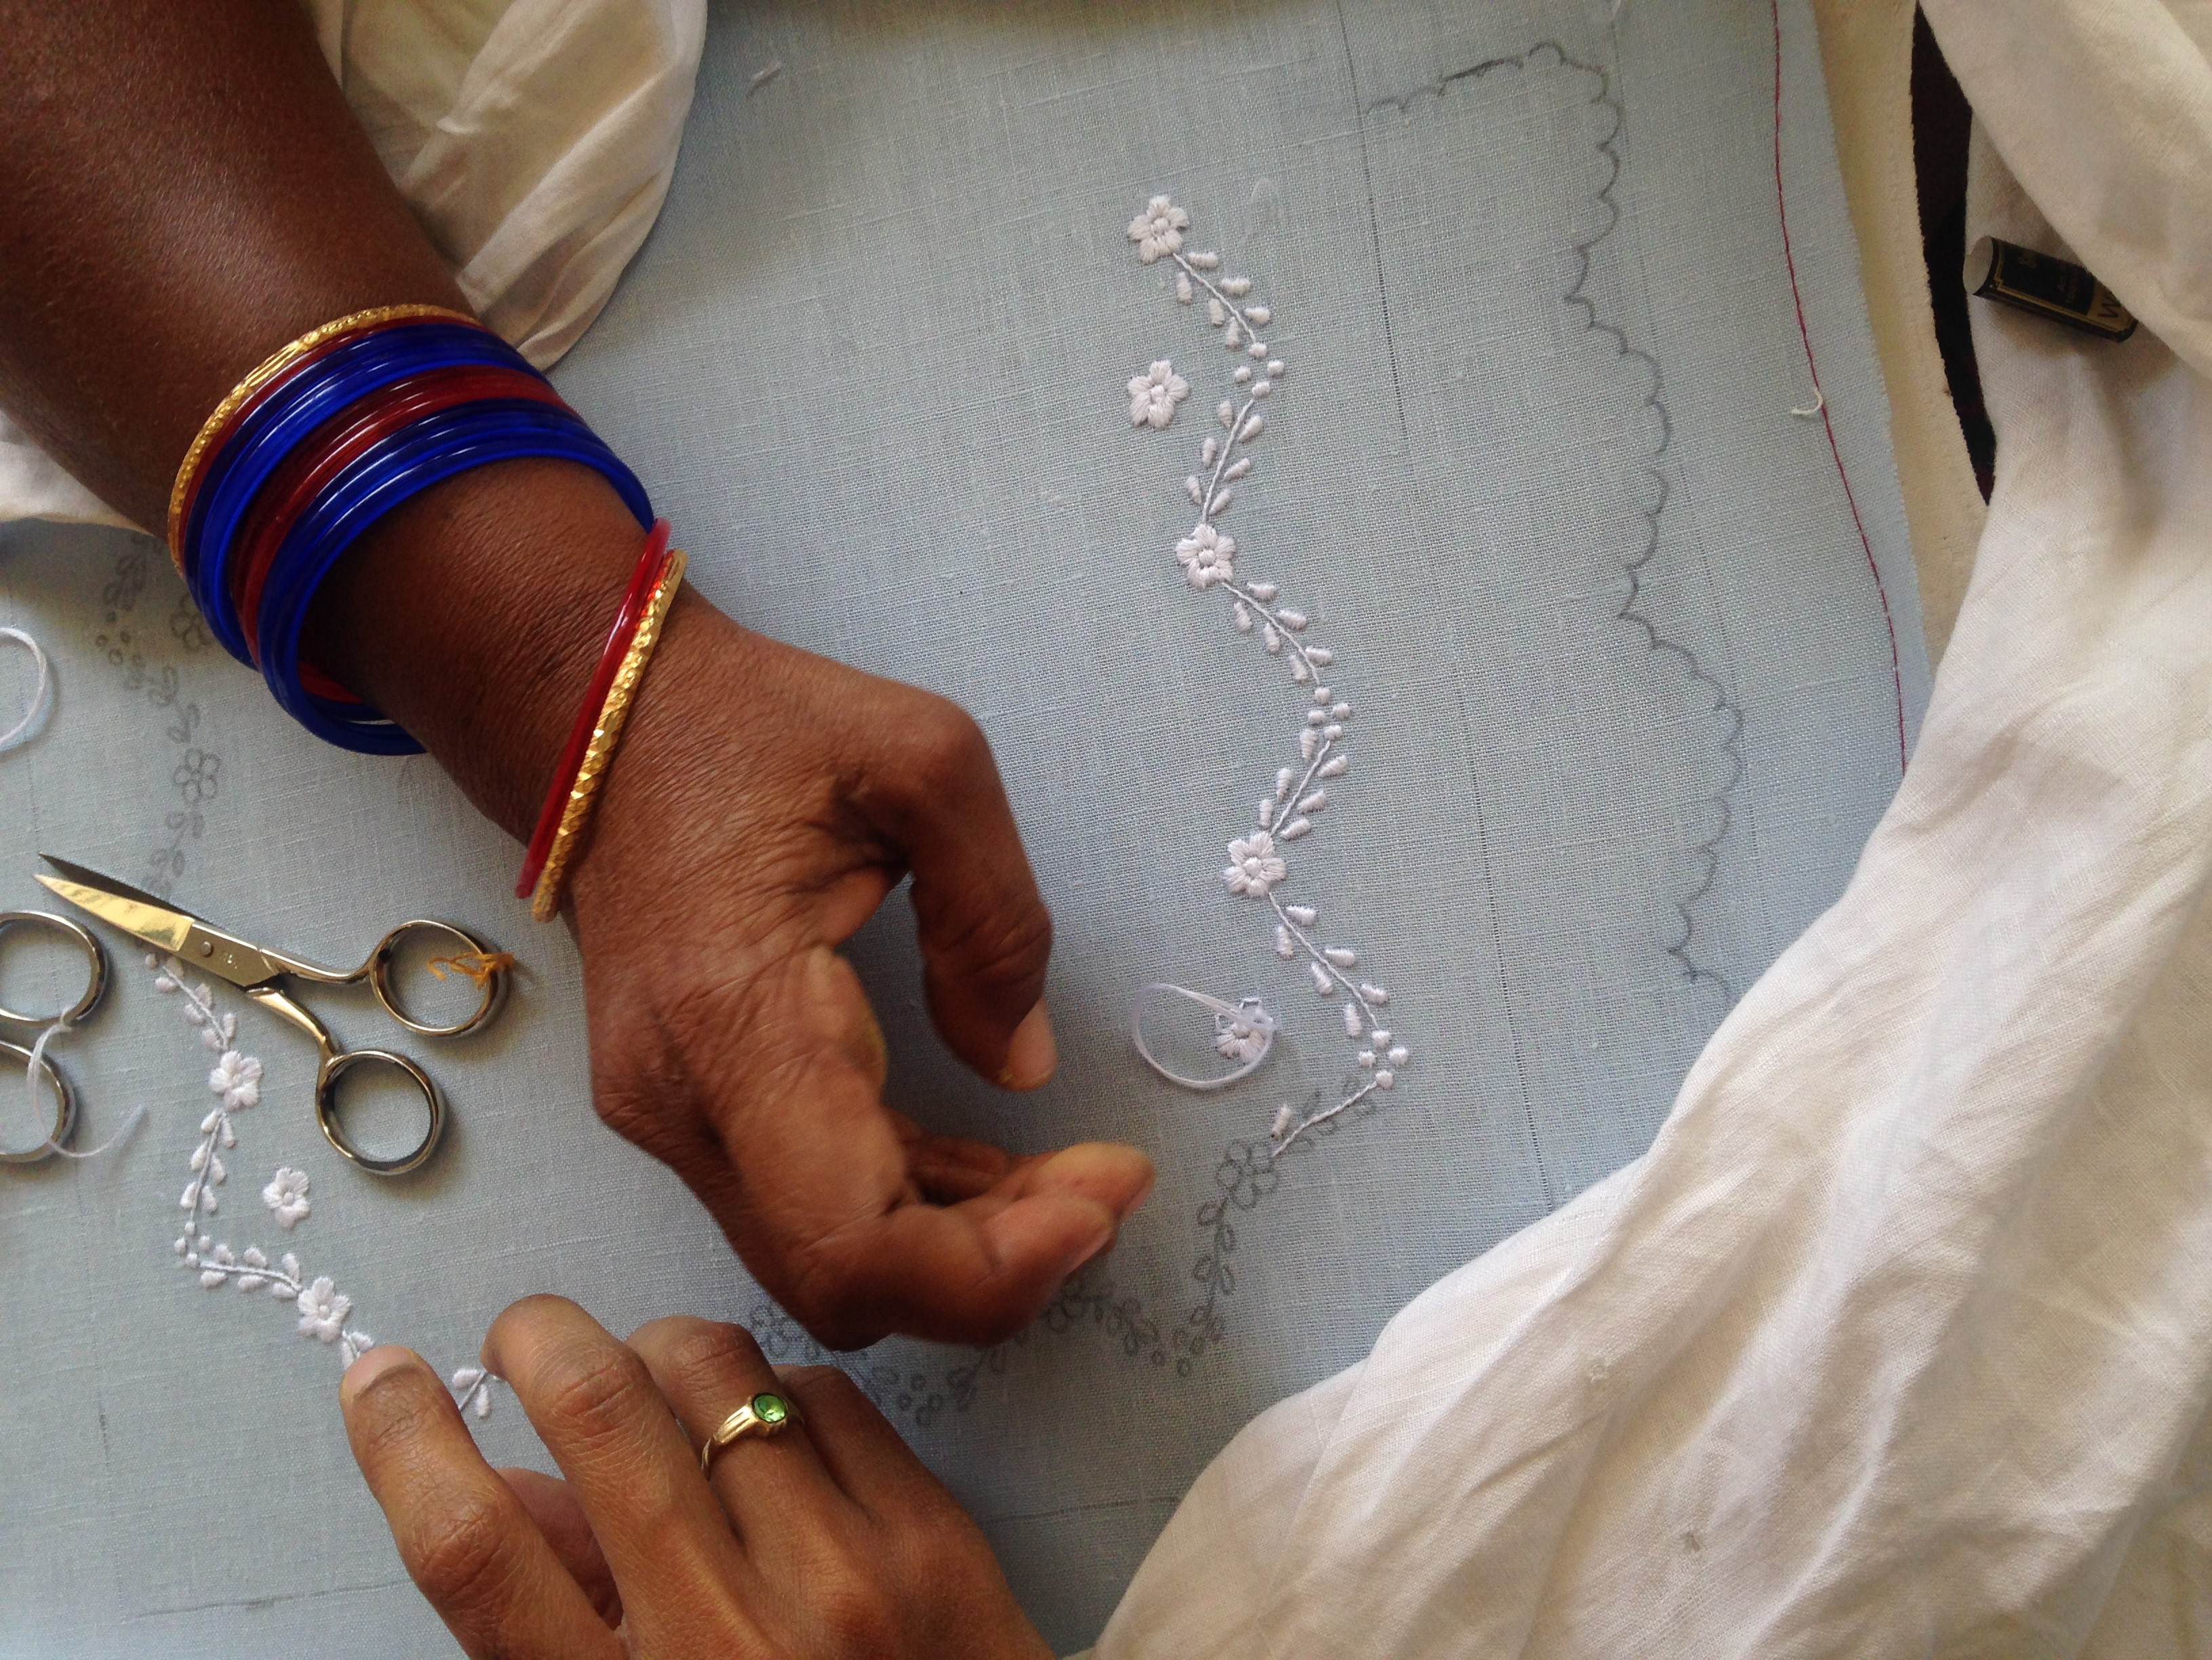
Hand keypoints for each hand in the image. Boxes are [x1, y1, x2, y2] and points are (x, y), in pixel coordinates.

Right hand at [316, 465, 1153, 1350]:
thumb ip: (994, 917)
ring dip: (967, 1251)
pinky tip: (999, 1173)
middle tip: (1110, 1189)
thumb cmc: (759, 725)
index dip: (992, 1266)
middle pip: (848, 1284)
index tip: (1107, 1197)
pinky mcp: (693, 1118)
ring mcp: (675, 1122)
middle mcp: (683, 1101)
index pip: (852, 1239)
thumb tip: (1023, 1067)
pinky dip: (917, 1216)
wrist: (604, 723)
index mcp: (732, 1016)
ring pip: (831, 1268)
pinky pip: (813, 1216)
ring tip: (1079, 1180)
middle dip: (1000, 1268)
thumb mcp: (924, 760)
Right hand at [341, 1298, 1054, 1659]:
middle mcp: (730, 1637)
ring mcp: (845, 1577)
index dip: (407, 1444)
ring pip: (717, 1368)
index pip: (477, 1552)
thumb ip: (555, 1623)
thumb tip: (497, 1482)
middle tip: (520, 1337)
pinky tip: (767, 1435)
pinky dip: (777, 1393)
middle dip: (536, 1338)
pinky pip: (825, 1393)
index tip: (380, 1377)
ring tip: (650, 1384)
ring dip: (659, 1352)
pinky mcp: (934, 1538)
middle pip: (597, 1412)